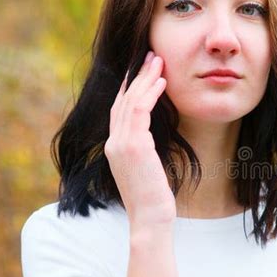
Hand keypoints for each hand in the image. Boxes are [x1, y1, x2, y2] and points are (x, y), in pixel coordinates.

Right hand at [104, 51, 176, 226]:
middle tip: (151, 56)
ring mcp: (121, 144)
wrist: (150, 220)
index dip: (129, 87)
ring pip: (130, 101)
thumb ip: (144, 152)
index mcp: (115, 148)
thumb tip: (154, 141)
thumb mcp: (146, 170)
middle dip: (137, 76)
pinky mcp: (133, 146)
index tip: (143, 71)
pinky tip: (162, 82)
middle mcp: (113, 143)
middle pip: (122, 100)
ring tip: (159, 61)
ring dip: (145, 78)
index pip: (119, 110)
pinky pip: (139, 110)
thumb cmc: (153, 200)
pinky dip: (150, 93)